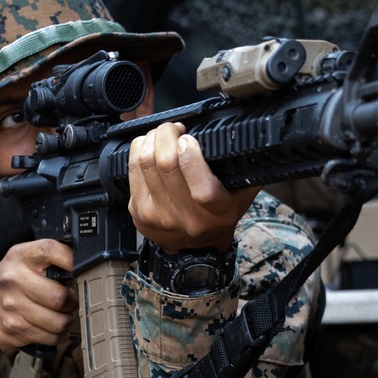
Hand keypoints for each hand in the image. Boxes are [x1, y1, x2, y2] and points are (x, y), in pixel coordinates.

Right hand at [0, 239, 76, 366]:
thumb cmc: (4, 286)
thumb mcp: (19, 262)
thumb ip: (46, 260)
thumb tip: (81, 265)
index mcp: (18, 257)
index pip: (51, 250)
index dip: (72, 260)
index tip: (79, 269)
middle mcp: (14, 280)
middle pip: (60, 296)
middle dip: (73, 302)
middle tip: (69, 301)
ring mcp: (14, 307)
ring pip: (59, 321)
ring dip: (66, 321)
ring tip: (60, 315)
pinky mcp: (16, 330)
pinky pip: (51, 337)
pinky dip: (57, 335)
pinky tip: (50, 328)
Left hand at [128, 121, 256, 252]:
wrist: (194, 249)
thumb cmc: (219, 215)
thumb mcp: (241, 195)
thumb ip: (246, 170)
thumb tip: (245, 137)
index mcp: (216, 213)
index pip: (201, 188)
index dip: (191, 156)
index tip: (189, 138)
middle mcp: (185, 217)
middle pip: (166, 164)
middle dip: (167, 134)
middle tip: (174, 128)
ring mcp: (157, 217)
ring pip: (145, 163)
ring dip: (152, 138)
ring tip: (161, 134)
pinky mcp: (137, 213)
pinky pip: (131, 171)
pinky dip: (138, 150)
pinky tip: (149, 147)